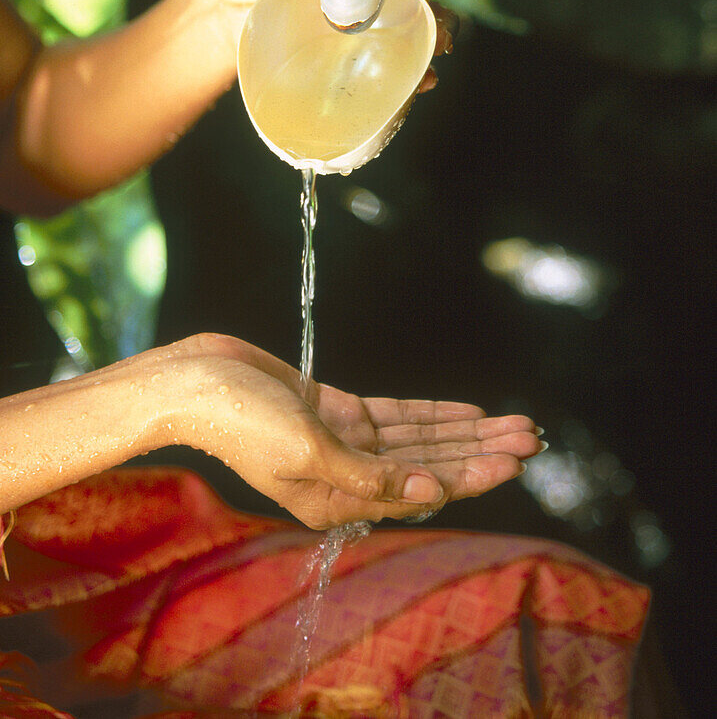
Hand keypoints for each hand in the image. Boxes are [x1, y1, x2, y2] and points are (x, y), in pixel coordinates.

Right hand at [168, 335, 540, 528]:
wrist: (195, 381)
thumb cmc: (241, 422)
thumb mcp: (308, 454)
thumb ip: (370, 476)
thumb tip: (430, 492)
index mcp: (337, 500)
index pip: (420, 487)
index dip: (469, 472)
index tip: (511, 460)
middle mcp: (347, 474)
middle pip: (429, 462)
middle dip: (479, 449)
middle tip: (531, 439)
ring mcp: (344, 440)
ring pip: (419, 436)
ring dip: (464, 429)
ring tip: (513, 423)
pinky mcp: (336, 409)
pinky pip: (395, 413)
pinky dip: (432, 412)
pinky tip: (467, 411)